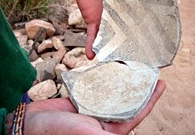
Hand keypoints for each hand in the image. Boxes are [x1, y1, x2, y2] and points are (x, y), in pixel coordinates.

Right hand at [22, 80, 164, 134]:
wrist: (32, 124)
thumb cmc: (58, 133)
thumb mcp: (87, 133)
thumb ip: (106, 134)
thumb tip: (125, 134)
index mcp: (111, 130)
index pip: (137, 114)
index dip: (151, 100)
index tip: (162, 84)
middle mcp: (105, 119)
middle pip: (128, 101)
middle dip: (140, 88)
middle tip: (149, 72)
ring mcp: (94, 108)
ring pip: (114, 92)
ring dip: (124, 81)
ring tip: (133, 67)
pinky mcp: (84, 100)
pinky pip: (99, 87)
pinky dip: (106, 78)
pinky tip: (112, 69)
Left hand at [66, 0, 162, 58]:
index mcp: (134, 1)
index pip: (148, 16)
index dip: (155, 27)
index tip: (163, 42)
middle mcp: (123, 14)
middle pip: (132, 33)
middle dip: (137, 47)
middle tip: (144, 62)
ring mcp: (109, 20)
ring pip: (114, 39)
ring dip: (116, 51)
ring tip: (120, 65)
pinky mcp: (94, 21)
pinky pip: (94, 36)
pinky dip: (92, 46)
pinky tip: (92, 56)